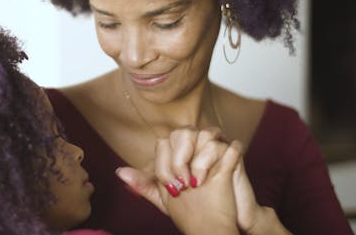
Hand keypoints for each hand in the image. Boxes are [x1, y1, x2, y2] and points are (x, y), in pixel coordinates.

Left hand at [116, 127, 240, 234]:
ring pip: (207, 133)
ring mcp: (217, 148)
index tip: (169, 186)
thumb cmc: (192, 207)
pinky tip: (210, 178)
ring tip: (195, 182)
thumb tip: (120, 172)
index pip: (165, 142)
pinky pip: (230, 145)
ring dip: (199, 159)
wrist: (219, 224)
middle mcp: (197, 146)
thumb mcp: (164, 198)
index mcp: (180, 152)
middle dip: (179, 158)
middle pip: (184, 132)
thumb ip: (145, 185)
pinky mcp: (235, 157)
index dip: (164, 163)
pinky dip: (219, 158)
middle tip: (181, 183)